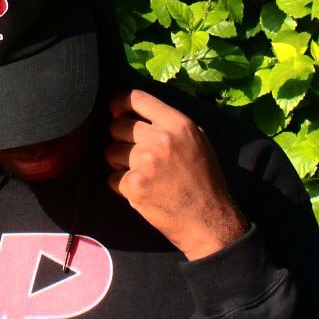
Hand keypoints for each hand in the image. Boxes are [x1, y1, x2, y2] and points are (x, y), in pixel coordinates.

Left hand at [104, 87, 249, 260]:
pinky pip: (112, 178)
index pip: (136, 98)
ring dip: (119, 163)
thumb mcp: (198, 141)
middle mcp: (160, 139)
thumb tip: (138, 112)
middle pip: (117, 126)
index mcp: (178, 124)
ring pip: (111, 151)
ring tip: (140, 174)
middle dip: (120, 139)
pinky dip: (122, 186)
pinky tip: (141, 192)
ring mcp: (145, 162)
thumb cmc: (205, 180)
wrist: (208, 220)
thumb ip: (171, 124)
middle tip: (135, 154)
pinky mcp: (134, 185)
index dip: (120, 103)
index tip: (116, 112)